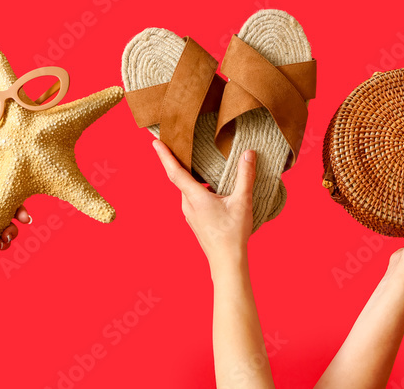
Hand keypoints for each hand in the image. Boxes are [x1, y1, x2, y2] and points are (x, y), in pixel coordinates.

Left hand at [153, 140, 254, 274]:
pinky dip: (198, 188)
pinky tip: (212, 188)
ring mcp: (190, 214)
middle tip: (180, 143)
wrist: (227, 261)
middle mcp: (188, 205)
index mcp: (196, 197)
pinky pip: (193, 198)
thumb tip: (248, 154)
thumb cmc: (233, 234)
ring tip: (200, 163)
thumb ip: (245, 176)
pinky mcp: (195, 220)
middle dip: (179, 161)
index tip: (155, 142)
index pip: (175, 172)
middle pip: (180, 178)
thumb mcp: (242, 201)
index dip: (164, 156)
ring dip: (192, 176)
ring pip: (188, 189)